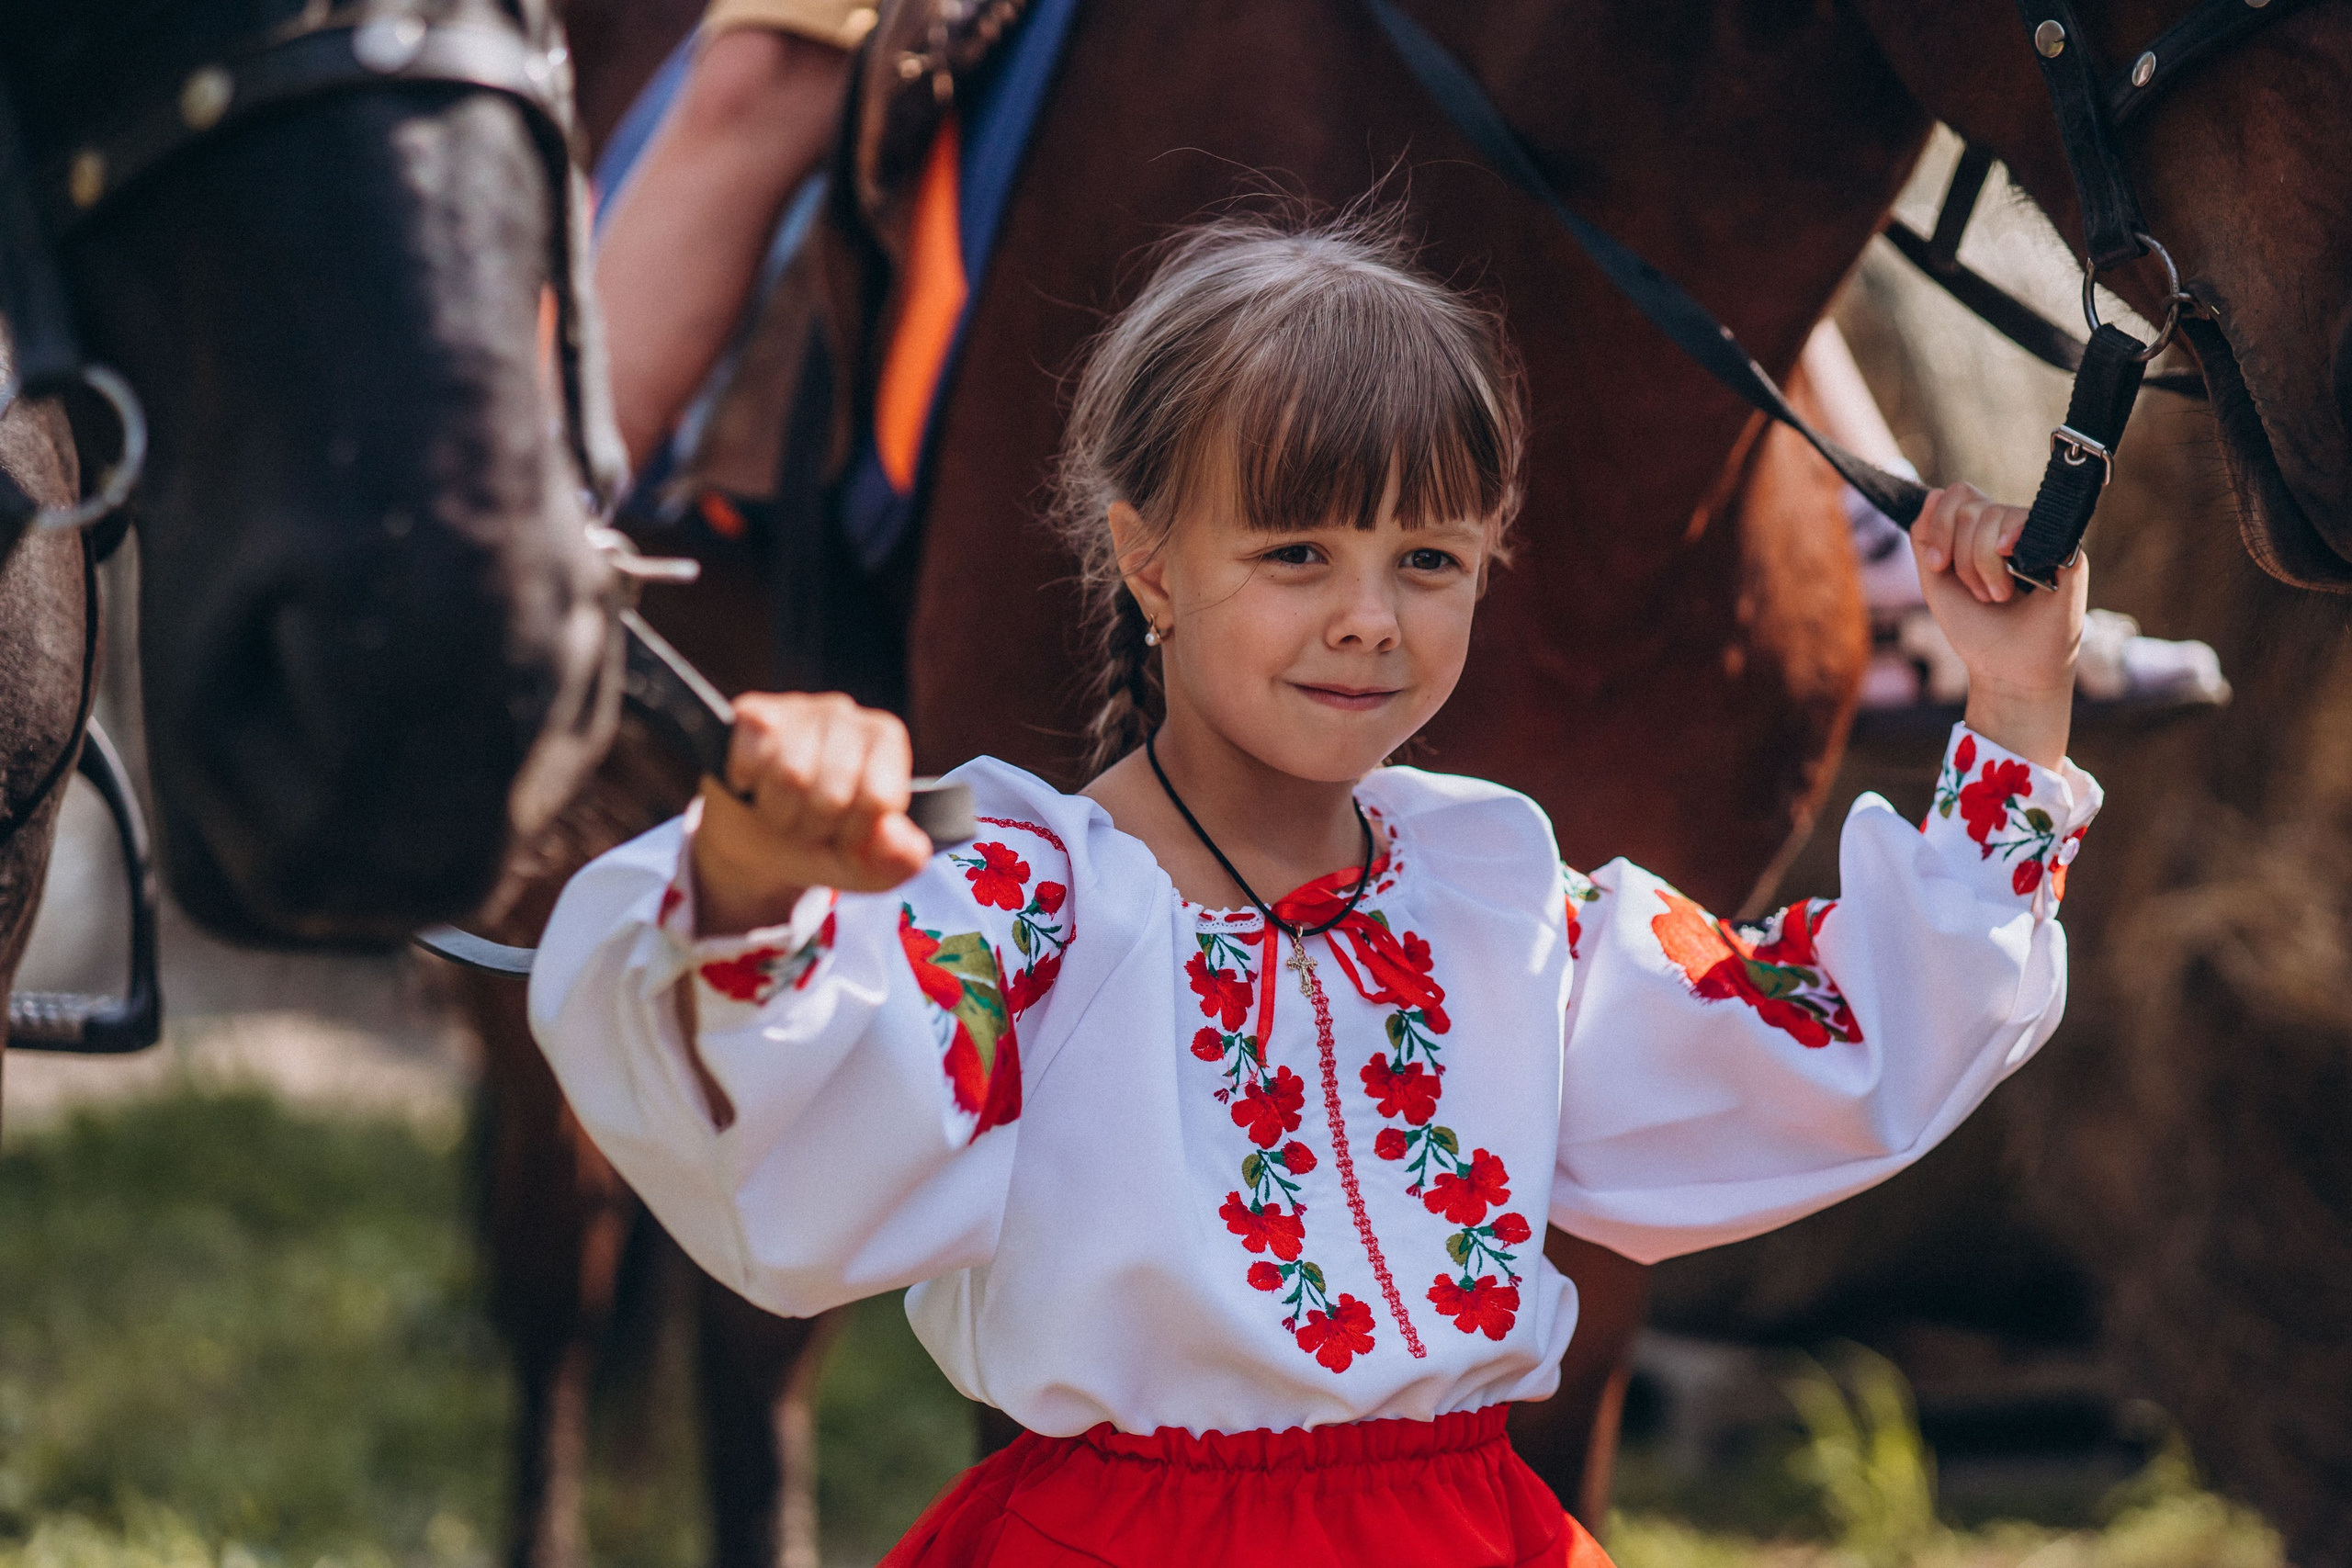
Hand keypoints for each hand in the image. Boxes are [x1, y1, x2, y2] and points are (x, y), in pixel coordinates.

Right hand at [689, 693, 933, 936]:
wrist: (755, 837)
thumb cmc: (822, 841)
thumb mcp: (868, 865)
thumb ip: (900, 859)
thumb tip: (891, 830)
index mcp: (886, 739)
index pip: (878, 799)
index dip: (853, 834)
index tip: (844, 835)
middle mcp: (845, 713)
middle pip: (832, 793)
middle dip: (812, 827)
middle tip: (805, 824)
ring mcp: (797, 707)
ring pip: (790, 776)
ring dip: (777, 811)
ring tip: (780, 807)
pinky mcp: (752, 712)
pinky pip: (751, 757)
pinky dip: (747, 785)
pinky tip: (752, 783)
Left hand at [1911, 483, 2084, 769]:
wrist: (2007, 669)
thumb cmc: (1977, 629)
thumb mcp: (1936, 580)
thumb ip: (1926, 538)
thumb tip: (1933, 494)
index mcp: (1984, 532)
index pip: (1958, 495)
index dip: (1940, 525)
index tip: (1936, 566)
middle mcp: (2014, 528)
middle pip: (1971, 507)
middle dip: (1961, 557)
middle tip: (1978, 592)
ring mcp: (2042, 537)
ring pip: (1993, 516)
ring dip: (1981, 566)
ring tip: (1997, 595)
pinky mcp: (2068, 550)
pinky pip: (2028, 525)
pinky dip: (2005, 559)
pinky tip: (2014, 582)